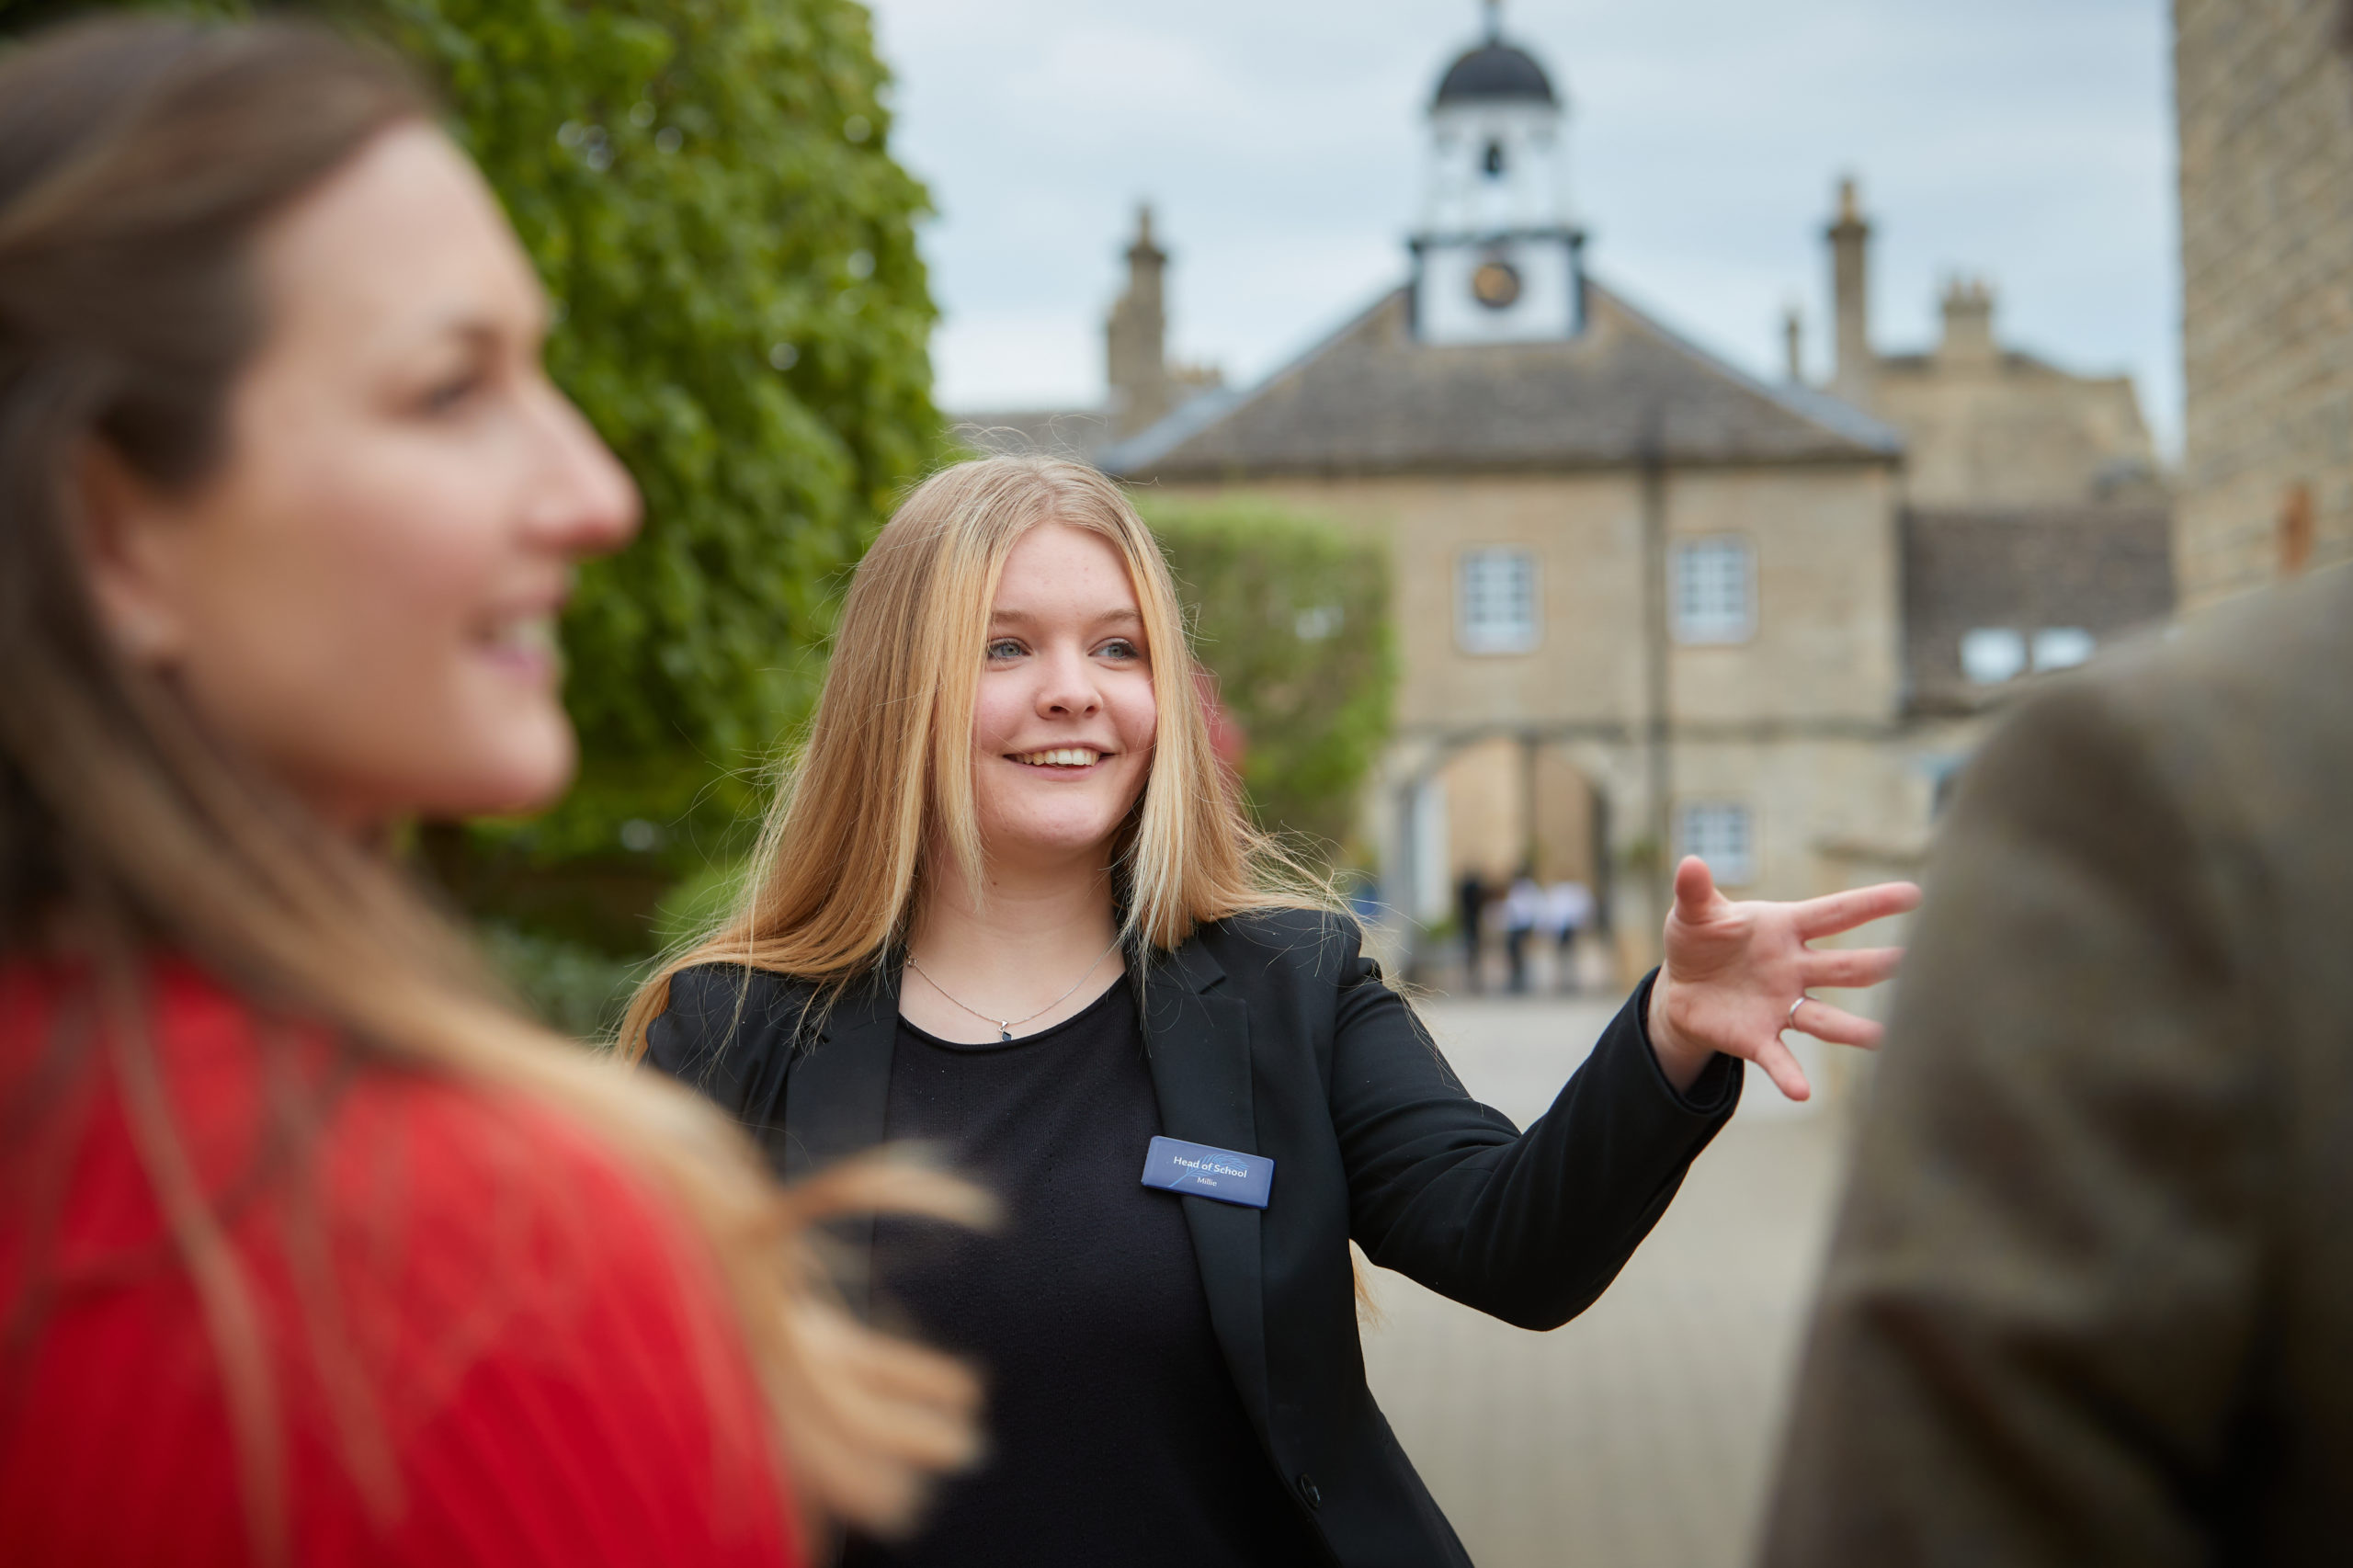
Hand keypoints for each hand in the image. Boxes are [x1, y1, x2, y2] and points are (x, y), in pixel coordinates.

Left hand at [1646, 856, 1920, 1100]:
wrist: (1681, 988)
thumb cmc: (1700, 940)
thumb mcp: (1693, 913)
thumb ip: (1694, 892)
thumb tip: (1690, 863)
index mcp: (1785, 928)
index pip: (1835, 913)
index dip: (1872, 903)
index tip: (1914, 894)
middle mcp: (1794, 968)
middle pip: (1843, 968)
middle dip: (1878, 965)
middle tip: (1915, 961)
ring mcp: (1781, 1006)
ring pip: (1825, 1018)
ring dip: (1852, 1029)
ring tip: (1883, 1037)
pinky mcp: (1759, 1038)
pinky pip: (1779, 1057)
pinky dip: (1790, 1074)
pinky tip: (1802, 1092)